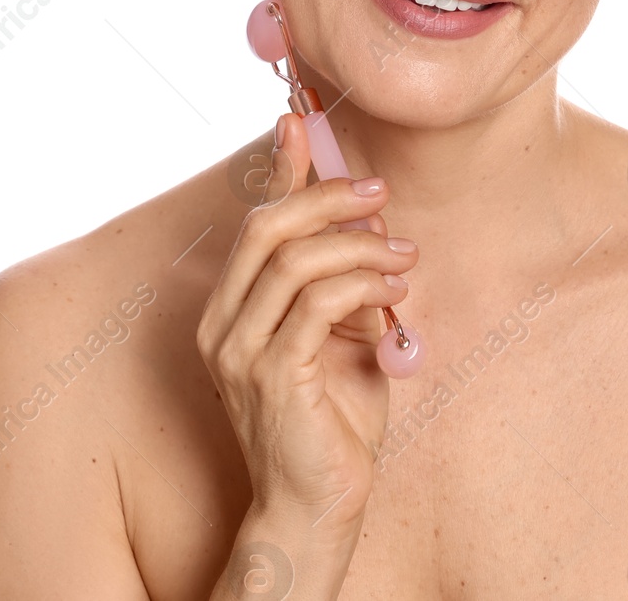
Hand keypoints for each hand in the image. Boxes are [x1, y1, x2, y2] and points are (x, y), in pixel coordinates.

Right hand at [197, 114, 417, 535]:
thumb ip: (341, 282)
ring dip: (360, 248)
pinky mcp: (271, 376)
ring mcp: (240, 352)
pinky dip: (363, 285)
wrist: (318, 504)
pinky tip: (395, 294)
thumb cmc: (332, 420)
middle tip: (381, 194)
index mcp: (232, 309)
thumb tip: (369, 224)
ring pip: (294, 260)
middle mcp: (223, 325)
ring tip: (404, 258)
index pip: (252, 221)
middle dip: (329, 198)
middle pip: (266, 228)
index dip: (278, 170)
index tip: (301, 122)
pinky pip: (318, 304)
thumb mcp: (339, 333)